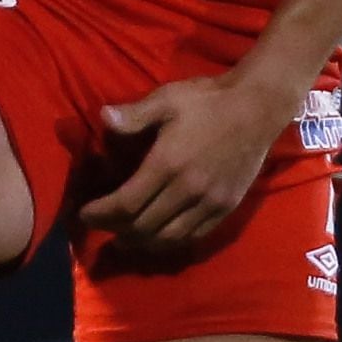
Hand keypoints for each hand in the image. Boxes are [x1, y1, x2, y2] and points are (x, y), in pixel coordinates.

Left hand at [81, 67, 294, 250]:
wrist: (257, 107)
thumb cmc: (207, 100)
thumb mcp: (167, 99)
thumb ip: (134, 115)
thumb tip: (102, 118)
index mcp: (168, 164)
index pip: (126, 204)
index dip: (100, 215)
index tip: (83, 214)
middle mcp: (188, 190)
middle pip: (143, 227)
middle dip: (115, 230)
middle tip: (100, 224)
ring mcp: (210, 203)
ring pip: (168, 238)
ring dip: (141, 242)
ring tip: (124, 235)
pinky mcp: (226, 208)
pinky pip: (194, 236)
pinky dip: (170, 242)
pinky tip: (158, 236)